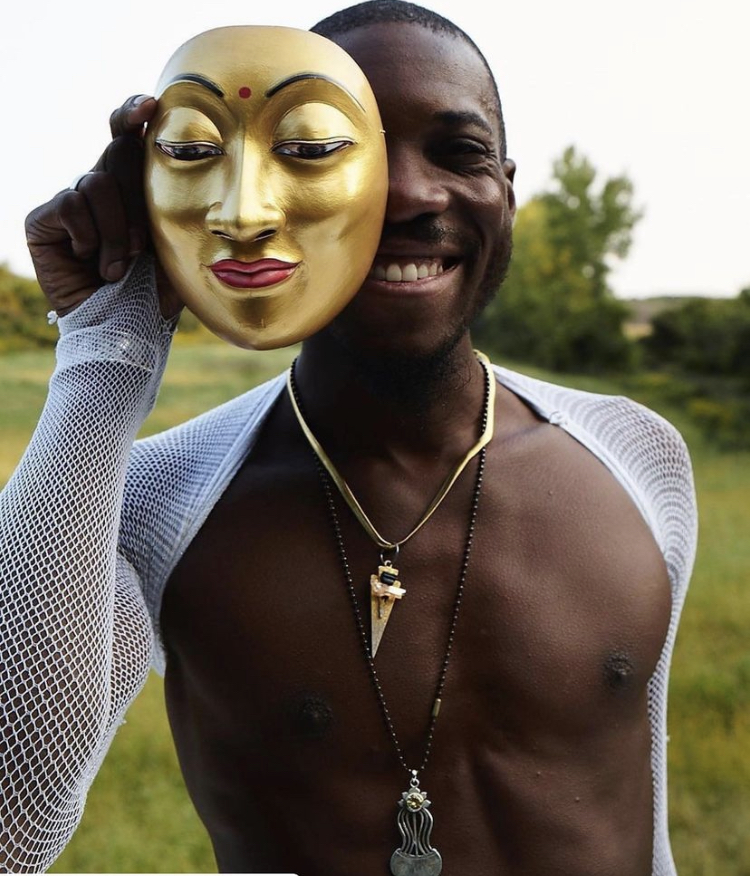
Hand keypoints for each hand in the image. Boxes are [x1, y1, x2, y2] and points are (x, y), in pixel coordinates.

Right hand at [25, 95, 181, 318]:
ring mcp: (71, 202)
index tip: (151, 105)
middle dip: (137, 200)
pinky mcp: (44, 219)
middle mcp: (100, 188)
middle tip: (142, 247)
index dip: (133, 114)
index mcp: (132, 189)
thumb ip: (168, 203)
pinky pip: (72, 204)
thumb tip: (186, 158)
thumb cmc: (153, 292)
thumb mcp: (170, 245)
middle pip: (118, 154)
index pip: (128, 137)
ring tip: (119, 267)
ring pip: (98, 182)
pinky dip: (90, 236)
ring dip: (117, 231)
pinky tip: (92, 262)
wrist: (123, 329)